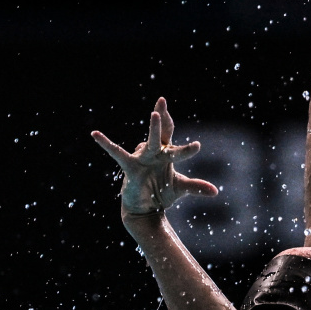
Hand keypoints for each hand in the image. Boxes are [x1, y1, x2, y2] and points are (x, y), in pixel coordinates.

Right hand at [92, 97, 218, 215]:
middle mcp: (154, 152)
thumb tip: (215, 191)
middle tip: (162, 100)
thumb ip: (195, 187)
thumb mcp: (180, 188)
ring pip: (149, 142)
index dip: (179, 134)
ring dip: (154, 128)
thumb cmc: (161, 193)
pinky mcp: (131, 168)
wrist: (145, 209)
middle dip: (162, 117)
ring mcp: (142, 158)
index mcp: (165, 153)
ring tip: (155, 113)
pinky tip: (95, 134)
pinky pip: (118, 153)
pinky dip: (106, 144)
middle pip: (160, 132)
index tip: (196, 145)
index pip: (170, 135)